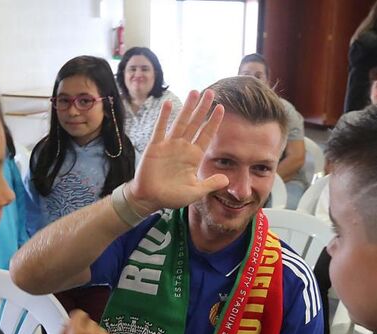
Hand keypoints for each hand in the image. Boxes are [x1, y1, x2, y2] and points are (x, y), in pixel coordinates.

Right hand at [126, 89, 228, 214]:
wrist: (150, 199)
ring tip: (194, 92)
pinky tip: (169, 104)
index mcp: (194, 156)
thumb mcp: (195, 192)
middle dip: (203, 108)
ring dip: (187, 107)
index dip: (213, 122)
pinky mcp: (155, 146)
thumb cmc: (172, 196)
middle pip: (195, 123)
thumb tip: (227, 180)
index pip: (206, 135)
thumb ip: (210, 184)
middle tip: (211, 93)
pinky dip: (164, 117)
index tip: (221, 108)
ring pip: (180, 122)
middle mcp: (183, 147)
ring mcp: (169, 145)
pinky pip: (161, 129)